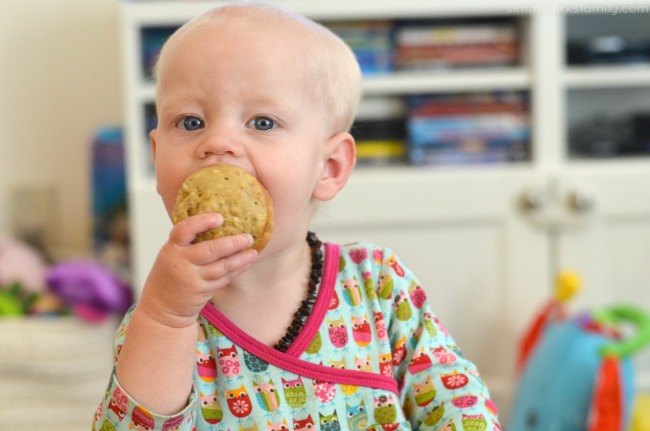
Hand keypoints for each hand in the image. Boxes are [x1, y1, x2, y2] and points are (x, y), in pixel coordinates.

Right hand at [138, 213, 257, 327]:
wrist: (161, 308)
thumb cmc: (169, 275)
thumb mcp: (171, 254)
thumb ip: (188, 242)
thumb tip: (218, 223)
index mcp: (172, 248)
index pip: (184, 230)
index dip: (202, 222)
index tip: (220, 218)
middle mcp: (182, 263)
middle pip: (211, 250)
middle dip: (233, 243)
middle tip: (248, 238)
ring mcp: (193, 279)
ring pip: (222, 266)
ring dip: (241, 259)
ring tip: (253, 252)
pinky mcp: (203, 291)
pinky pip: (224, 278)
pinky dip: (237, 270)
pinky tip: (245, 264)